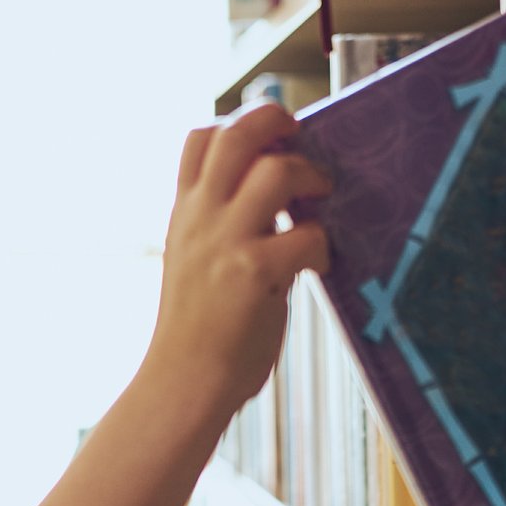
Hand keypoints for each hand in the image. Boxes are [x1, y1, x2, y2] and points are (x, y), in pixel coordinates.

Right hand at [146, 102, 331, 412]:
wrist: (183, 383)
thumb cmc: (198, 330)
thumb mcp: (195, 261)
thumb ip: (224, 224)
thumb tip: (277, 194)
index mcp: (185, 213)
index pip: (200, 138)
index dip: (239, 123)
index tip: (269, 141)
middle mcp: (201, 218)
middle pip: (237, 135)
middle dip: (278, 122)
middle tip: (303, 142)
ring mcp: (226, 243)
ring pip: (276, 171)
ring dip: (310, 178)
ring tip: (319, 203)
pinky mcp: (254, 273)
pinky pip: (306, 235)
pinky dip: (322, 245)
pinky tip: (319, 267)